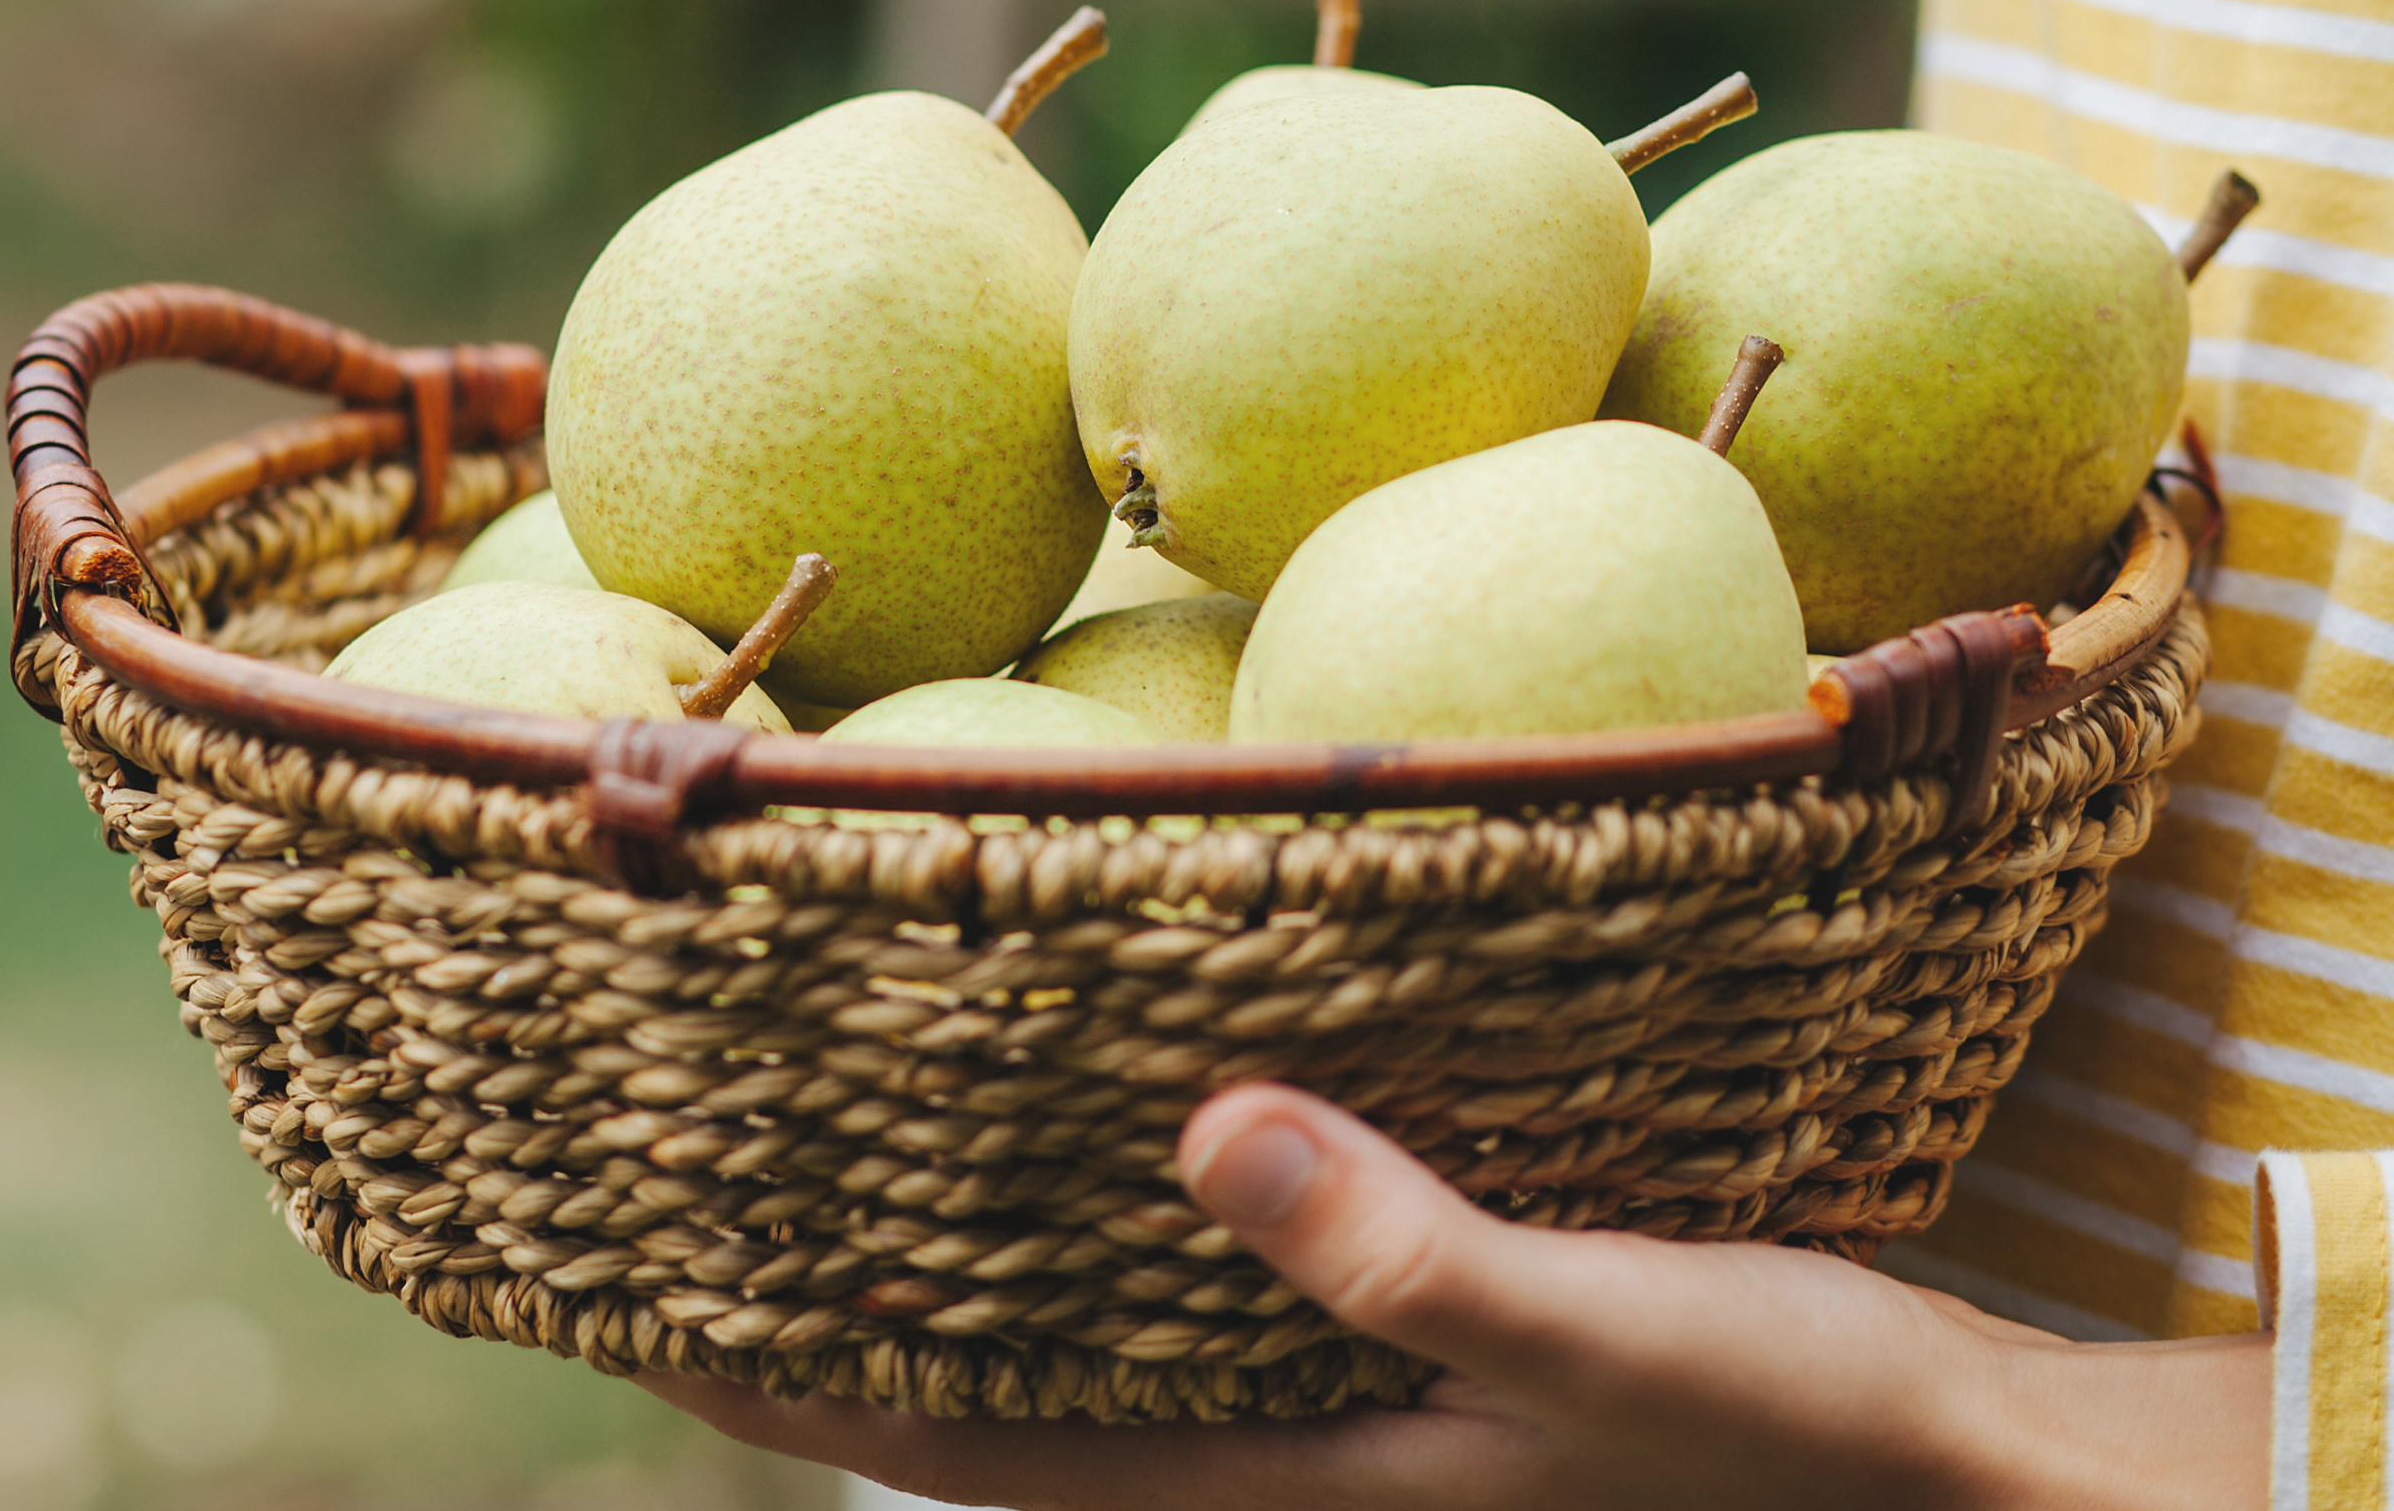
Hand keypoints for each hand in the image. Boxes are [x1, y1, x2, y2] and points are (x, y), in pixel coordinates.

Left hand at [641, 1083, 2268, 1509]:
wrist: (1965, 1484)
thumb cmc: (1800, 1425)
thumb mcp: (1614, 1340)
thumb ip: (1414, 1255)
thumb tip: (1205, 1135)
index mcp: (1303, 1489)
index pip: (985, 1460)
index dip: (808, 1396)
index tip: (645, 1314)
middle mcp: (1300, 1467)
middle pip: (1010, 1420)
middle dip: (851, 1339)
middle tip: (706, 1220)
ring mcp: (1360, 1425)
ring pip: (1105, 1363)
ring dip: (977, 1288)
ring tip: (860, 1171)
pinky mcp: (1427, 1362)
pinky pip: (1221, 1311)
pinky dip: (1126, 1249)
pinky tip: (1119, 1154)